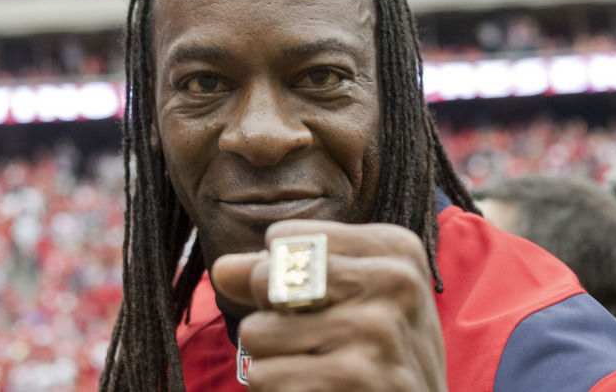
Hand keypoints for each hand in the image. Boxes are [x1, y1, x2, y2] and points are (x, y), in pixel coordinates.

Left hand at [211, 219, 447, 391]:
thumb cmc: (381, 355)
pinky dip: (277, 391)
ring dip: (272, 361)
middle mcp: (394, 280)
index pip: (283, 238)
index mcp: (395, 248)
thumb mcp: (347, 301)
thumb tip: (221, 268)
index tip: (321, 304)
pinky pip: (264, 376)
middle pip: (266, 278)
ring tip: (318, 371)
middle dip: (270, 317)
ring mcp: (378, 328)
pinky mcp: (357, 376)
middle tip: (315, 343)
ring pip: (257, 332)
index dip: (281, 276)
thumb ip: (280, 277)